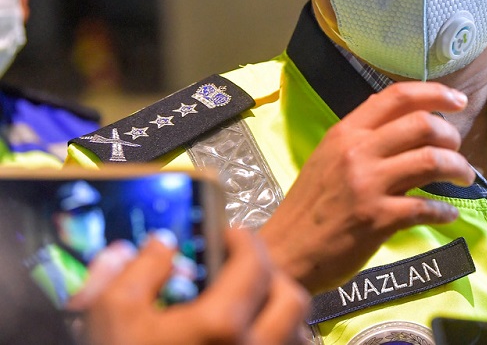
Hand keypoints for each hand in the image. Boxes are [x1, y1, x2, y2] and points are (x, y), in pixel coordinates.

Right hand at [74, 228, 309, 344]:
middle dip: (271, 277)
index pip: (256, 263)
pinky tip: (244, 342)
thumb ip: (139, 270)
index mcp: (220, 324)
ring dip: (279, 316)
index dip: (245, 240)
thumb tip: (165, 244)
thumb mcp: (110, 315)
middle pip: (292, 299)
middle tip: (241, 272)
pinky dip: (274, 344)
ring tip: (246, 311)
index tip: (229, 235)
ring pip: (295, 336)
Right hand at [259, 81, 475, 292]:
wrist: (284, 254)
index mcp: (346, 132)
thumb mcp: (327, 158)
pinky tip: (449, 214)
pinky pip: (425, 207)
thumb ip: (362, 137)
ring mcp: (368, 185)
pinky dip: (445, 210)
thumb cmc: (309, 207)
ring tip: (465, 177)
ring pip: (432, 161)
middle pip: (422, 124)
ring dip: (459, 168)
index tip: (458, 100)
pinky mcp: (377, 219)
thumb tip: (403, 117)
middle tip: (458, 150)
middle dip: (451, 135)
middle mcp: (357, 151)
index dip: (435, 94)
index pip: (397, 96)